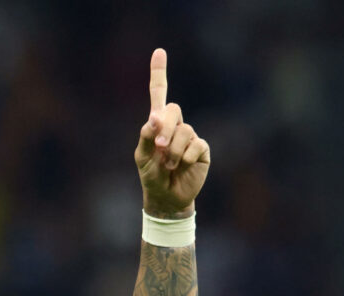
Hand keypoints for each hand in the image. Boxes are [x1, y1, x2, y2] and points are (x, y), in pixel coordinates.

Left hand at [135, 49, 209, 216]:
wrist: (166, 197)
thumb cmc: (151, 176)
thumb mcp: (141, 157)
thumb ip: (145, 136)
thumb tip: (154, 118)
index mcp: (158, 123)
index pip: (159, 94)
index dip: (159, 73)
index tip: (159, 51)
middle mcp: (175, 125)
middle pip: (173, 109)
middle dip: (165, 128)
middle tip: (159, 148)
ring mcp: (190, 136)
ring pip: (184, 131)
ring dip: (173, 149)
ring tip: (168, 165)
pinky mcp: (202, 149)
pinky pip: (196, 145)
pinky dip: (185, 156)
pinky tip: (181, 166)